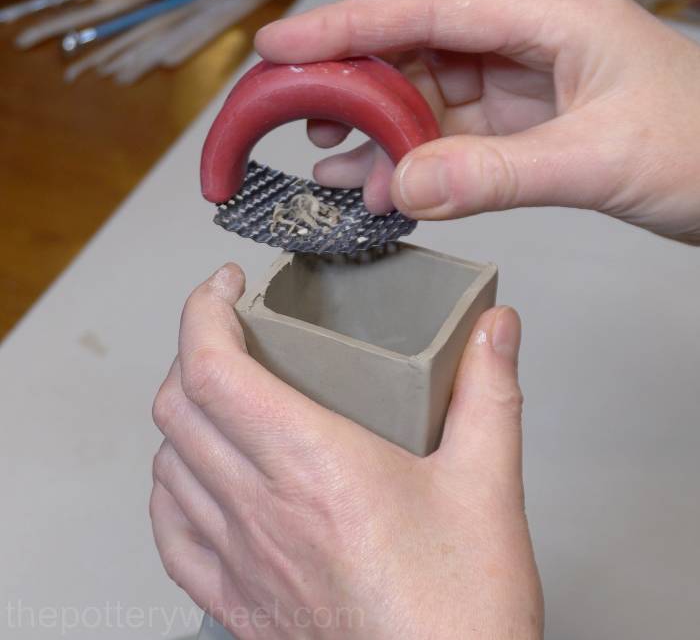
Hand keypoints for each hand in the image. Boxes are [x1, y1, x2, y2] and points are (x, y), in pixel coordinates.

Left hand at [150, 264, 542, 638]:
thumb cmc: (460, 610)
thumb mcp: (488, 484)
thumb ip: (489, 393)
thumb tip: (494, 332)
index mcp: (313, 465)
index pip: (213, 366)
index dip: (202, 311)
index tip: (223, 287)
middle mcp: (261, 508)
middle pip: (179, 403)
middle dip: (193, 348)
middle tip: (231, 332)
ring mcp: (240, 558)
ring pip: (168, 461)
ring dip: (183, 412)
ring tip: (219, 394)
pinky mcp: (237, 600)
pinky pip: (171, 532)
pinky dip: (172, 485)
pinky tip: (197, 477)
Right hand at [256, 0, 699, 243]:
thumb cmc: (699, 147)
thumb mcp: (599, 157)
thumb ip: (501, 173)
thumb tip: (407, 188)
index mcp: (546, 11)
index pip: (427, 7)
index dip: (347, 24)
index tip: (283, 45)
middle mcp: (520, 40)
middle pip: (411, 50)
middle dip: (350, 86)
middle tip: (297, 118)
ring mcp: (513, 86)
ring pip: (420, 101)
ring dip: (374, 137)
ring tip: (331, 168)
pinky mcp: (512, 128)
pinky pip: (443, 141)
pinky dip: (408, 167)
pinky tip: (379, 190)